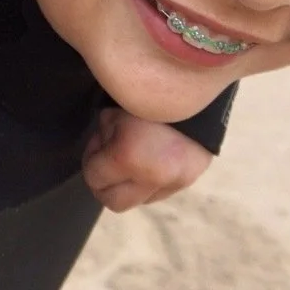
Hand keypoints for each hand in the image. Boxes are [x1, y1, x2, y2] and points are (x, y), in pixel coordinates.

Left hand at [80, 107, 212, 211]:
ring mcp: (174, 182)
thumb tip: (101, 150)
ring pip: (138, 201)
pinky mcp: (189, 180)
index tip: (101, 138)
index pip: (94, 178)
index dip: (92, 157)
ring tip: (133, 156)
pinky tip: (151, 158)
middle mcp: (152, 177)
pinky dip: (149, 182)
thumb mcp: (116, 109)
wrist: (198, 86)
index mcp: (129, 157)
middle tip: (108, 159)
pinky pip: (159, 193)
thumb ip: (104, 134)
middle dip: (105, 183)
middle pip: (114, 203)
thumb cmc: (149, 94)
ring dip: (129, 184)